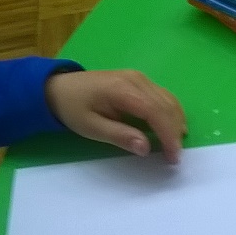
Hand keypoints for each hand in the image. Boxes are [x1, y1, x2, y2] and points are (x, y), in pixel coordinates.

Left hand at [45, 70, 187, 163]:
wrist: (59, 87)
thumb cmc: (73, 108)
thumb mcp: (90, 127)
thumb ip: (119, 136)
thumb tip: (146, 148)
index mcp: (121, 90)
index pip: (155, 111)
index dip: (167, 134)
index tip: (173, 156)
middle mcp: (136, 80)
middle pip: (165, 105)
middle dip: (174, 132)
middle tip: (175, 156)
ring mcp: (139, 78)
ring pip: (168, 99)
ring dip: (176, 122)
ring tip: (176, 143)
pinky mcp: (140, 80)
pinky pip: (163, 96)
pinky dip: (172, 112)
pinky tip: (173, 126)